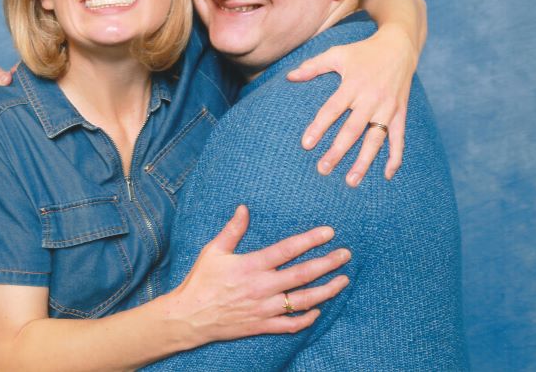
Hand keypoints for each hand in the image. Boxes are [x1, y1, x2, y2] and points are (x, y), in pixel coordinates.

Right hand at [165, 205, 349, 344]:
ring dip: (326, 290)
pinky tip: (318, 310)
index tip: (329, 232)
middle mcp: (262, 287)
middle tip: (346, 254)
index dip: (310, 239)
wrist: (189, 316)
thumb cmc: (201, 281)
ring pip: (303, 300)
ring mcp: (264, 309)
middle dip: (328, 263)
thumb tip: (244, 208)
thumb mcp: (214, 250)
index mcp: (251, 265)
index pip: (288, 249)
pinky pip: (290, 324)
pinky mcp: (262, 325)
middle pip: (303, 274)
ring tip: (343, 281)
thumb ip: (233, 230)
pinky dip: (307, 319)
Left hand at [286, 25, 416, 184]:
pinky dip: (395, 157)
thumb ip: (313, 66)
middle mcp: (371, 98)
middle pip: (353, 129)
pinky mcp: (401, 113)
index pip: (333, 109)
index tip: (306, 144)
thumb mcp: (337, 53)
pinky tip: (388, 175)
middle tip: (323, 169)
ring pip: (376, 139)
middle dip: (338, 151)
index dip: (319, 126)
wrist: (400, 46)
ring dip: (364, 161)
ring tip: (351, 180)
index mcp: (353, 84)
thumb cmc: (363, 52)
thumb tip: (289, 77)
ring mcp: (388, 108)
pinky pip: (399, 138)